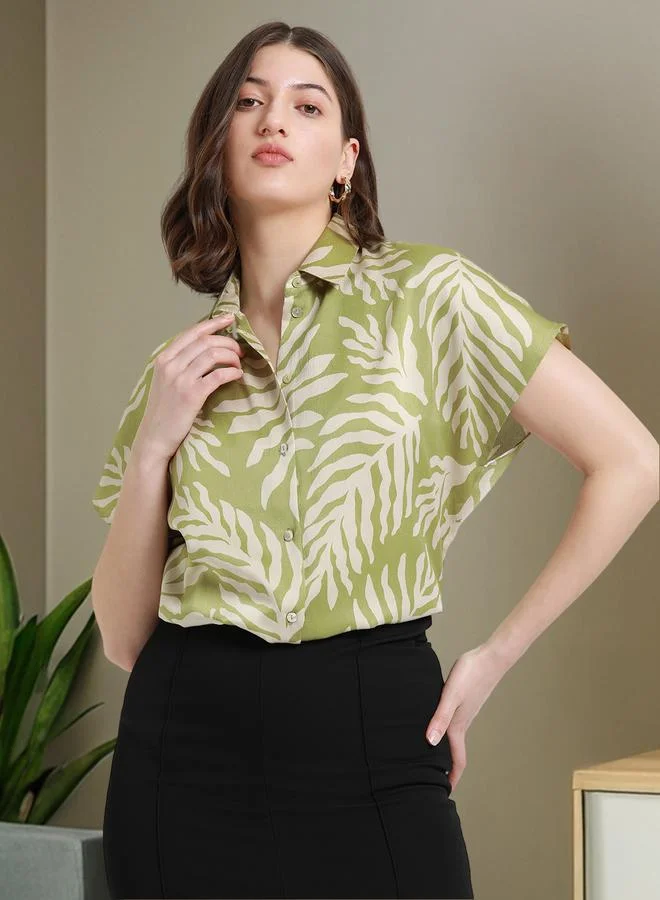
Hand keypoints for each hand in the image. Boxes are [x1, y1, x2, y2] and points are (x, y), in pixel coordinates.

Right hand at [135, 314, 244, 463]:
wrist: (154, 438)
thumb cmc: (164, 412)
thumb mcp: (166, 382)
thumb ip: (181, 365)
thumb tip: (207, 350)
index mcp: (164, 359)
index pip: (192, 333)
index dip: (213, 323)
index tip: (230, 318)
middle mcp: (170, 365)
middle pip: (205, 341)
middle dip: (227, 341)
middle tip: (240, 350)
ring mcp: (180, 379)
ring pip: (213, 354)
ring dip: (232, 356)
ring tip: (239, 364)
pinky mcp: (191, 395)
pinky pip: (217, 375)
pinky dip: (231, 372)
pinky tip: (237, 375)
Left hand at [425, 643, 505, 792]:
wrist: (491, 656)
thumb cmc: (471, 673)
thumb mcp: (450, 695)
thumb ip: (440, 717)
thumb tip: (430, 742)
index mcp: (458, 725)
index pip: (457, 759)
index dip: (451, 778)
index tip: (444, 793)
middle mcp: (462, 722)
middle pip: (454, 752)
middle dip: (446, 768)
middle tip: (432, 780)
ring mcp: (465, 712)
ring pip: (453, 737)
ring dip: (445, 749)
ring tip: (431, 756)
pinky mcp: (465, 701)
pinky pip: (453, 722)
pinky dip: (445, 731)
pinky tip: (435, 723)